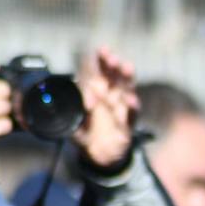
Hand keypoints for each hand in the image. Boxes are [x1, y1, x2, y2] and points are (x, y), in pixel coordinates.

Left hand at [72, 46, 138, 167]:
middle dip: (113, 65)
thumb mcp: (73, 124)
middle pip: (114, 76)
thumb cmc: (86, 133)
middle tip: (112, 58)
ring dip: (126, 78)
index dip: (100, 60)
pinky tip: (130, 100)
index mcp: (95, 90)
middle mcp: (110, 95)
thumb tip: (78, 104)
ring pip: (126, 89)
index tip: (102, 50)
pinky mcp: (127, 123)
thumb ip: (73, 113)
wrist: (98, 155)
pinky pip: (130, 113)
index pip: (98, 71)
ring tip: (127, 67)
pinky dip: (130, 106)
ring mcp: (120, 108)